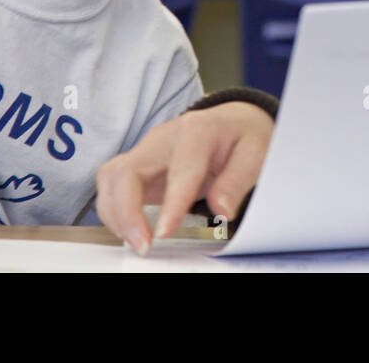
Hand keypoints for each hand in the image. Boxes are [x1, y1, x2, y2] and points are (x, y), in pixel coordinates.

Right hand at [95, 101, 273, 253]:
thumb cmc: (243, 137)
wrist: (233, 122)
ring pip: (111, 177)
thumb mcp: (256, 154)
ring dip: (116, 214)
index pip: (180, 169)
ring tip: (137, 242)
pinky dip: (116, 211)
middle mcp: (164, 137)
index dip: (170, 204)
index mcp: (198, 130)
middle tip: (143, 246)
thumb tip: (221, 209)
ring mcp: (147, 150)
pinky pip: (113, 186)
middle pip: (127, 170)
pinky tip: (132, 231)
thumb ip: (237, 181)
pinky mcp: (138, 164)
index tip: (163, 234)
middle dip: (126, 212)